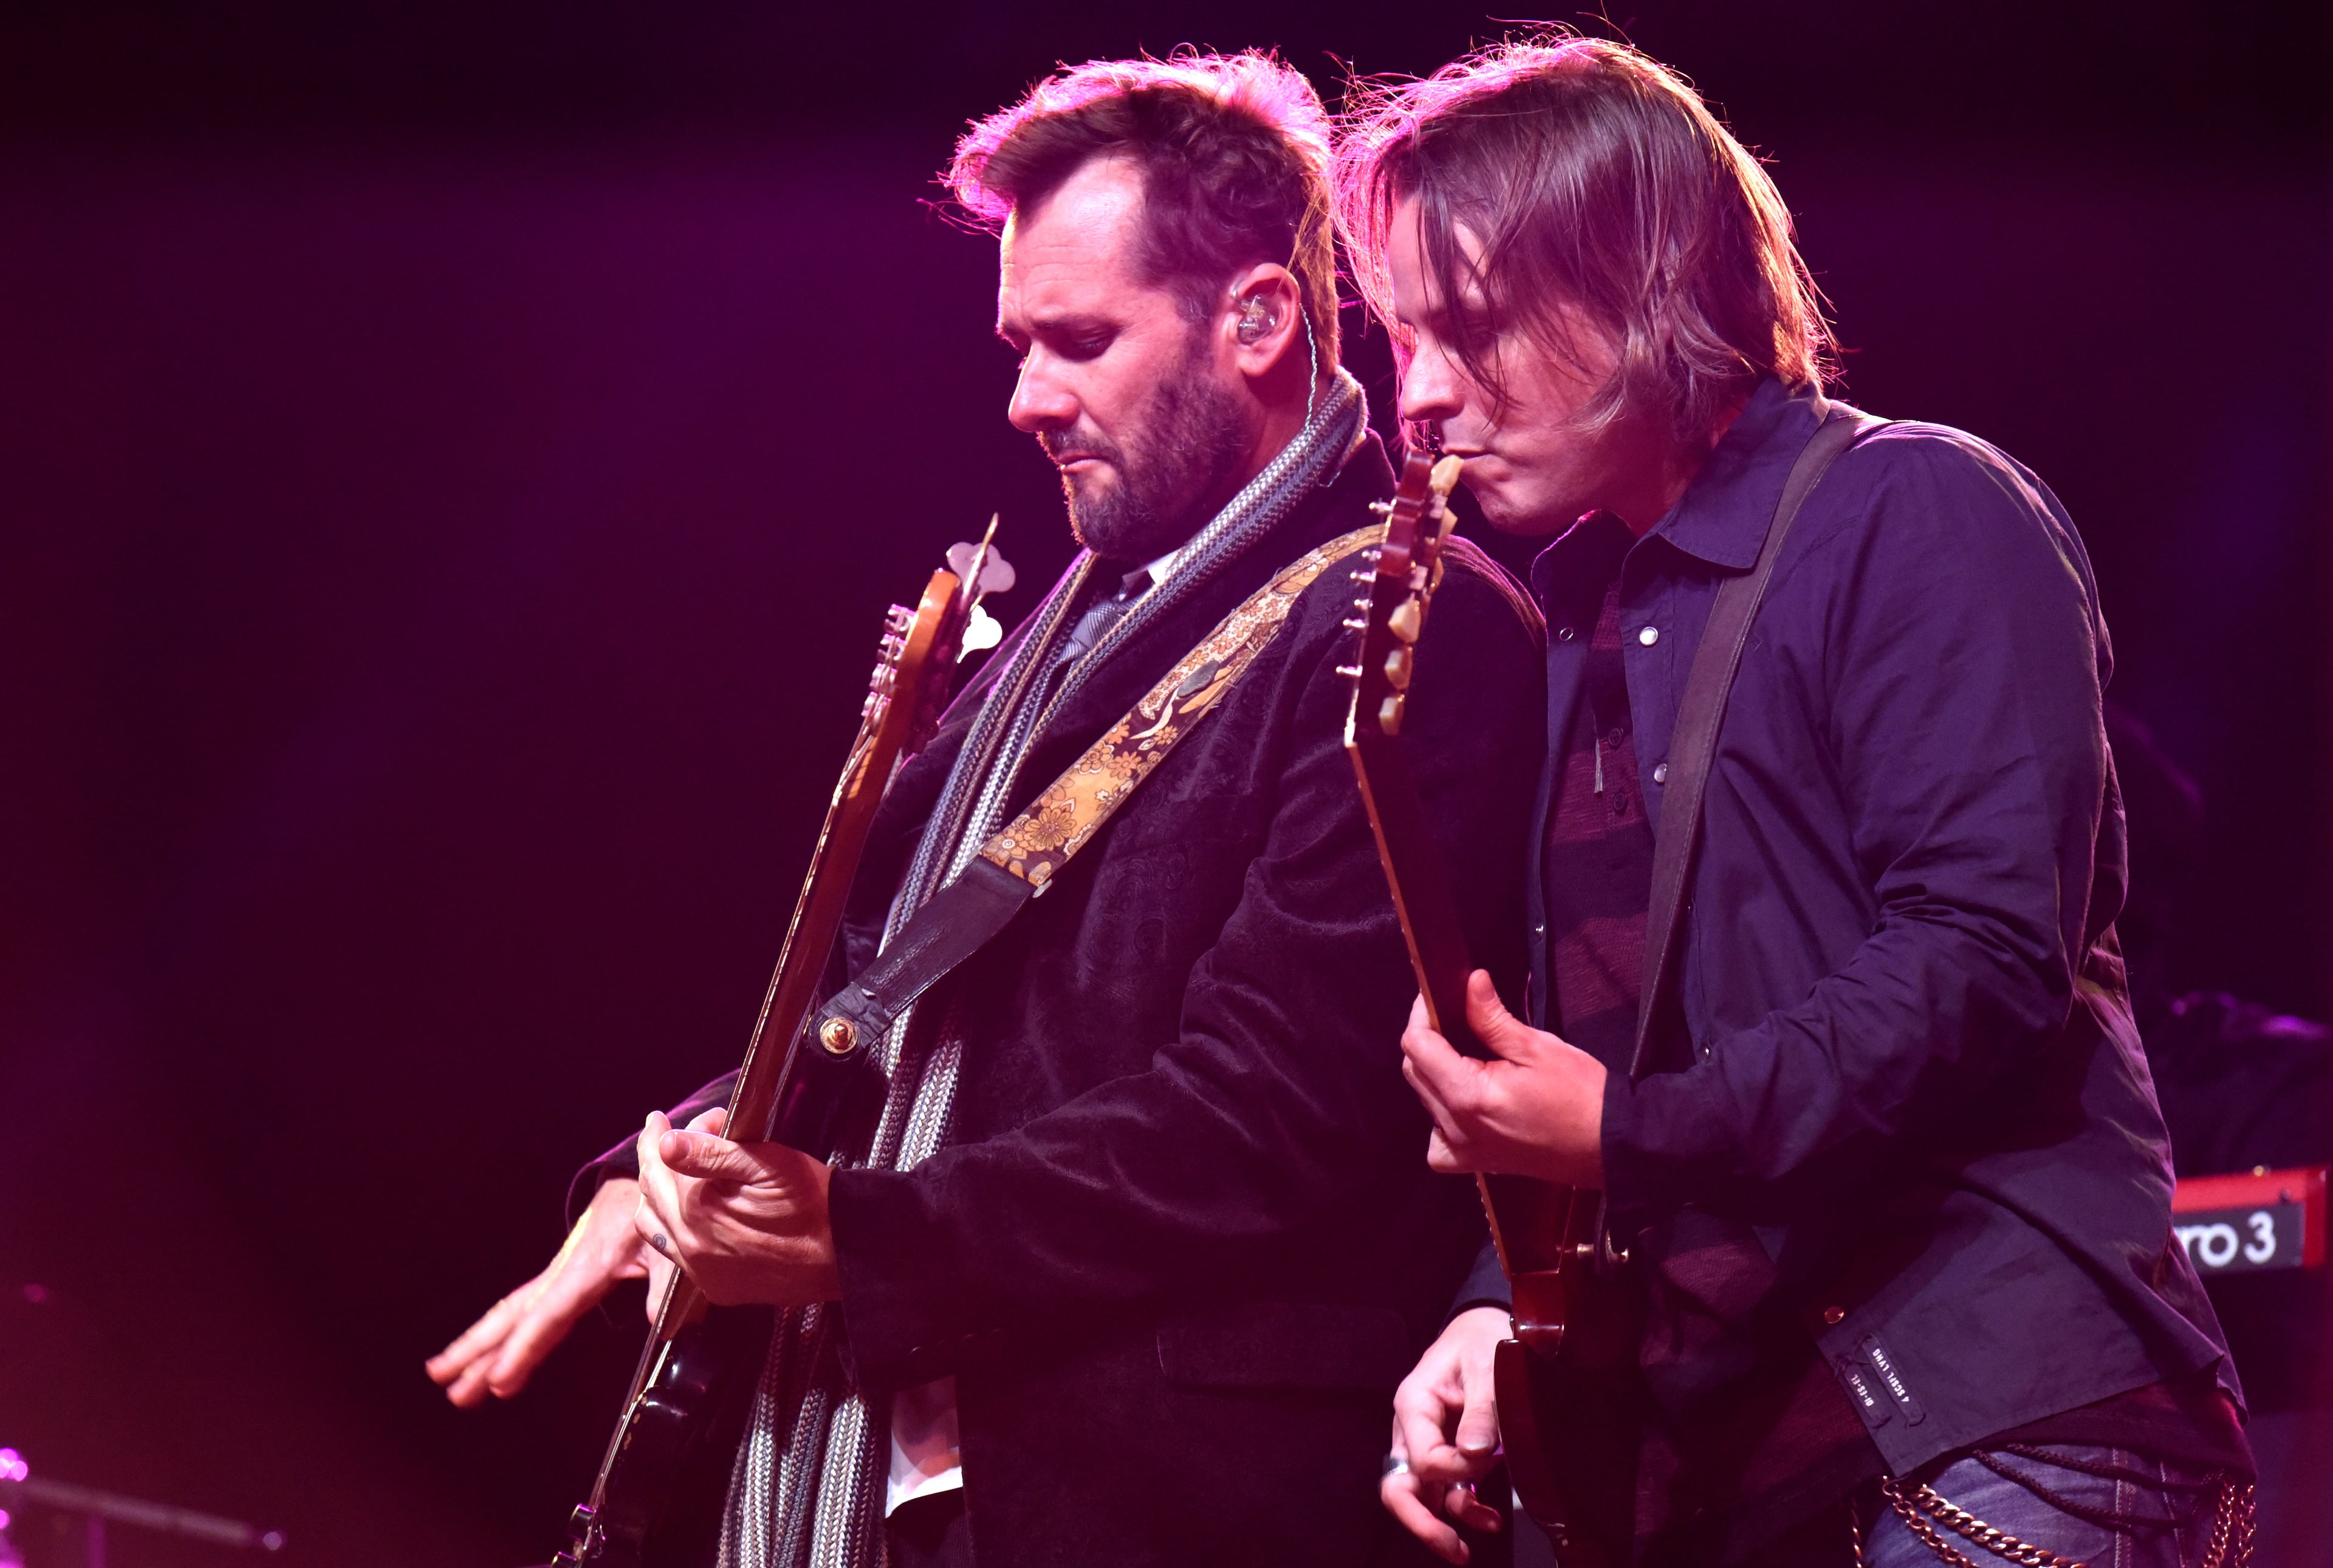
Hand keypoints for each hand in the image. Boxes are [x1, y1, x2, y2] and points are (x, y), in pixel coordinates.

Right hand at [426, 1173, 671, 1406]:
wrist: (641, 1179)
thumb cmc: (652, 1213)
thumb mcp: (666, 1245)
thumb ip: (663, 1284)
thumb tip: (658, 1323)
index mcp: (589, 1267)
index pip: (551, 1314)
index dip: (525, 1348)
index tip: (500, 1379)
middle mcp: (563, 1272)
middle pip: (515, 1315)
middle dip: (479, 1350)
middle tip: (449, 1385)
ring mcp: (557, 1274)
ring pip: (510, 1311)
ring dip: (475, 1344)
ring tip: (441, 1375)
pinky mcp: (559, 1276)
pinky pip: (522, 1307)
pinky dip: (496, 1330)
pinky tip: (479, 1354)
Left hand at [633, 1107, 840, 1306]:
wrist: (844, 1254)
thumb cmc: (814, 1203)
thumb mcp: (768, 1164)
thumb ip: (713, 1153)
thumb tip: (668, 1143)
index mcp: (700, 1210)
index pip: (664, 1164)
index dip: (661, 1136)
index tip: (659, 1119)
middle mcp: (691, 1246)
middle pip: (652, 1196)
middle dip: (653, 1159)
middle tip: (659, 1134)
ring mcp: (702, 1272)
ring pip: (655, 1229)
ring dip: (655, 1196)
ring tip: (664, 1172)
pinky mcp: (717, 1288)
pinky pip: (676, 1256)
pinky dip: (670, 1229)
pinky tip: (682, 1214)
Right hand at [1383, 1305, 1509, 1562]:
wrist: (1486, 1329)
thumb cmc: (1481, 1341)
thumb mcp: (1486, 1368)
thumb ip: (1479, 1411)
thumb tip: (1474, 1454)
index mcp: (1414, 1404)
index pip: (1422, 1456)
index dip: (1454, 1472)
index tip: (1486, 1463)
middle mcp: (1412, 1430)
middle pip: (1399, 1487)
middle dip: (1422, 1523)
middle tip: (1454, 1548)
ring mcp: (1426, 1444)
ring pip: (1423, 1495)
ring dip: (1448, 1521)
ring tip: (1486, 1530)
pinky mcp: (1445, 1454)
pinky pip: (1445, 1490)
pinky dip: (1464, 1507)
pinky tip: (1488, 1516)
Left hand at [1401, 972, 1606, 1184]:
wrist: (1610, 1145)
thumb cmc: (1582, 1096)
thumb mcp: (1538, 1047)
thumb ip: (1492, 1017)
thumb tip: (1470, 982)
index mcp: (1469, 1095)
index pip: (1418, 1046)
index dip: (1422, 1015)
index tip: (1437, 998)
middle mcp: (1457, 1127)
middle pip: (1415, 1072)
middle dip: (1427, 1039)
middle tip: (1454, 1018)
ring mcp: (1465, 1150)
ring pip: (1425, 1101)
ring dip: (1434, 1074)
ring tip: (1466, 1058)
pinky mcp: (1477, 1163)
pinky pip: (1439, 1142)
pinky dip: (1441, 1120)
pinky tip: (1463, 1104)